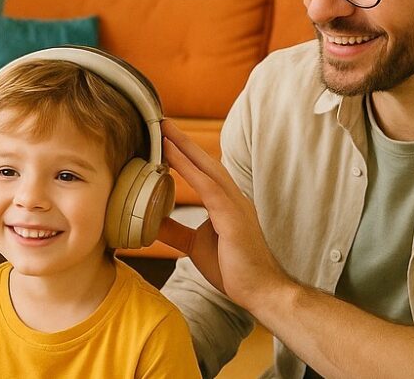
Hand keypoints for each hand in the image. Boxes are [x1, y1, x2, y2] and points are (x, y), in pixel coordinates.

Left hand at [155, 120, 290, 306]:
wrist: (260, 291)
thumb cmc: (234, 269)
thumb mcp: (195, 244)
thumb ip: (176, 230)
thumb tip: (152, 222)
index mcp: (227, 202)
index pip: (203, 171)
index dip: (184, 152)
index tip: (164, 136)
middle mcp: (233, 198)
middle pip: (205, 162)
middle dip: (183, 141)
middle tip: (161, 121)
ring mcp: (236, 205)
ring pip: (208, 169)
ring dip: (184, 148)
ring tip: (164, 131)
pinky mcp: (233, 217)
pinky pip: (208, 188)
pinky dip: (189, 170)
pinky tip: (172, 158)